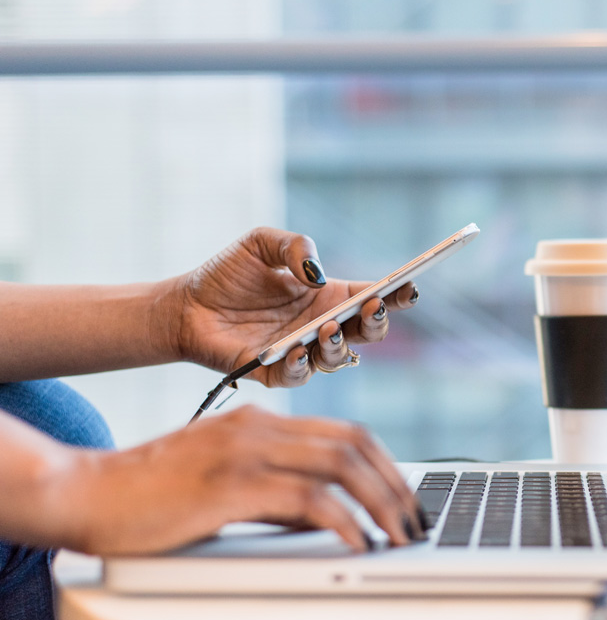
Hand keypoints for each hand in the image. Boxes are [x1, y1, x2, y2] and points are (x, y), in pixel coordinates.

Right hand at [38, 405, 425, 554]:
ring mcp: (245, 450)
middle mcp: (259, 426)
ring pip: (340, 465)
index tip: (405, 498)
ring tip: (399, 536)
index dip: (386, 464)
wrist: (87, 493)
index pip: (346, 432)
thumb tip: (329, 518)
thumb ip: (278, 492)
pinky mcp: (230, 484)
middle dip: (395, 484)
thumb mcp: (227, 484)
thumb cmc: (153, 495)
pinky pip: (307, 498)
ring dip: (381, 502)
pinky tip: (357, 543)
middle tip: (415, 521)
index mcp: (261, 421)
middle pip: (354, 443)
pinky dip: (343, 521)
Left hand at [169, 227, 418, 386]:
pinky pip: (298, 376)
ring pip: (338, 358)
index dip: (396, 294)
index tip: (409, 286)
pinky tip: (297, 349)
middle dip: (377, 322)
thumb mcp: (261, 243)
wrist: (185, 305)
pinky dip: (302, 365)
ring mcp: (302, 352)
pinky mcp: (274, 372)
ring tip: (328, 328)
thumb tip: (316, 274)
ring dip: (339, 345)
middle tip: (372, 306)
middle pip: (367, 333)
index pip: (373, 297)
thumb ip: (294, 246)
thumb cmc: (227, 274)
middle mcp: (322, 326)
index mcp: (328, 296)